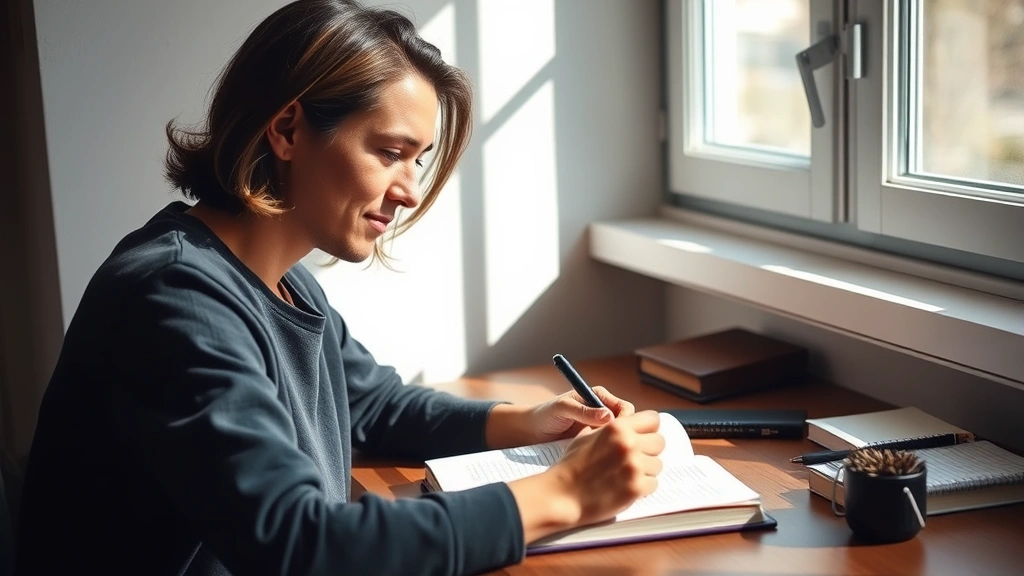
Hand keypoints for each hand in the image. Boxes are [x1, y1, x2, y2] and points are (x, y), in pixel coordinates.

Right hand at [507, 410, 664, 541]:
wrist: (561, 494)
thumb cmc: (572, 465)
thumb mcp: (588, 436)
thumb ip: (613, 428)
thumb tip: (633, 425)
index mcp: (617, 427)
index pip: (653, 419)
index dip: (648, 429)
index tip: (643, 437)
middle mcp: (628, 444)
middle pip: (659, 441)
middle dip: (649, 450)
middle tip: (634, 459)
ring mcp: (634, 466)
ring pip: (658, 464)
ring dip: (646, 470)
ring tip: (626, 475)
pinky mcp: (636, 488)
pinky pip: (654, 484)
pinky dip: (643, 487)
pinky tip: (626, 487)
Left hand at [525, 386, 635, 444]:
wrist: (531, 431)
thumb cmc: (544, 415)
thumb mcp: (562, 409)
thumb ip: (583, 411)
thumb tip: (607, 416)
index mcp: (598, 397)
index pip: (624, 407)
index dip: (627, 421)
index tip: (619, 434)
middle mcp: (602, 410)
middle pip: (627, 424)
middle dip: (624, 435)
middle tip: (613, 447)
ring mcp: (599, 427)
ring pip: (620, 438)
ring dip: (617, 445)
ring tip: (606, 454)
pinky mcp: (594, 442)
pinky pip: (609, 447)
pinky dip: (609, 453)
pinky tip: (601, 460)